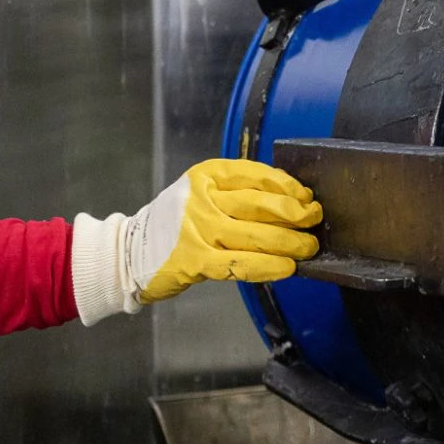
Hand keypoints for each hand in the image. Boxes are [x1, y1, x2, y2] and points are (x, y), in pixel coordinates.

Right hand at [72, 159, 322, 324]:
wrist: (128, 253)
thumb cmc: (173, 224)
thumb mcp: (200, 195)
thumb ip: (235, 195)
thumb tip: (289, 203)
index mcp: (206, 176)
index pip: (255, 175)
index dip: (286, 186)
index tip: (307, 197)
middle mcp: (202, 198)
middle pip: (259, 205)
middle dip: (294, 214)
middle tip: (314, 222)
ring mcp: (197, 230)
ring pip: (254, 235)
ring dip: (288, 242)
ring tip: (307, 248)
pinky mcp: (195, 260)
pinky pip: (240, 264)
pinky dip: (267, 266)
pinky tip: (286, 268)